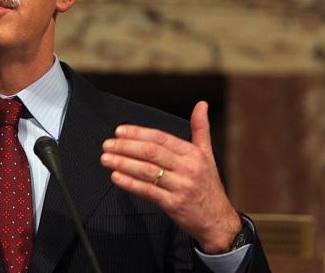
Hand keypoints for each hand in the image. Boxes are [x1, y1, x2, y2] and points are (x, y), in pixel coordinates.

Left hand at [100, 101, 240, 252]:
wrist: (218, 221)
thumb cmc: (208, 186)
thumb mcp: (207, 155)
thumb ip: (200, 129)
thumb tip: (201, 104)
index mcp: (193, 154)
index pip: (160, 138)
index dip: (138, 133)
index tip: (119, 131)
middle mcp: (188, 168)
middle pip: (151, 152)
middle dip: (126, 147)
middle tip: (107, 145)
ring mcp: (181, 187)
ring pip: (147, 171)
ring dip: (123, 163)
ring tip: (106, 159)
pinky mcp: (174, 204)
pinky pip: (148, 191)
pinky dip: (129, 183)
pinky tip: (116, 177)